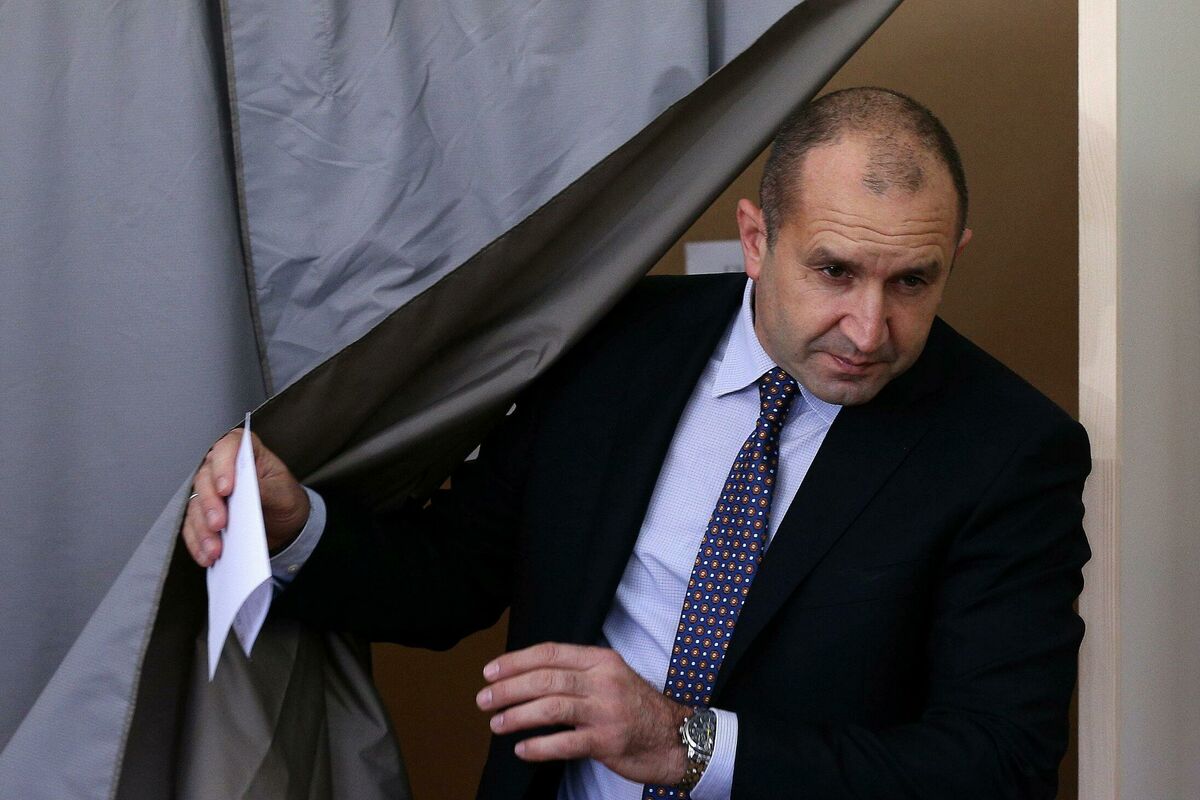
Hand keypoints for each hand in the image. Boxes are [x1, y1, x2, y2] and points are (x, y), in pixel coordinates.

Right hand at [181, 428, 309, 566]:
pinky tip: (207, 555)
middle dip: (210, 503)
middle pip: (205, 478)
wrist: (286, 525)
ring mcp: (210, 491)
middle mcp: (223, 468)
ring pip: (195, 504)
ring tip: (215, 548)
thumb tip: (247, 489)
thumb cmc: (286, 500)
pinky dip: (198, 542)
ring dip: (202, 528)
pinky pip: (192, 527)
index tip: (226, 489)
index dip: (223, 466)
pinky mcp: (204, 514)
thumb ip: (265, 489)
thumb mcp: (284, 494)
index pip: (228, 447)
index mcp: (247, 452)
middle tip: (219, 524)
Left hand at [475, 642, 688, 784]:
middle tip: (484, 699)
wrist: (676, 736)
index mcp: (601, 660)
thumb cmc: (636, 707)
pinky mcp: (608, 741)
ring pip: (551, 707)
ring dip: (517, 715)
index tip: (490, 671)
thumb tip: (528, 675)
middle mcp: (603, 681)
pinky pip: (565, 743)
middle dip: (508, 689)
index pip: (550, 653)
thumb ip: (577, 672)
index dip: (515, 661)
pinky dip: (539, 746)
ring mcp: (606, 711)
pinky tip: (522, 749)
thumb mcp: (611, 677)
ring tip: (496, 723)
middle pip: (545, 678)